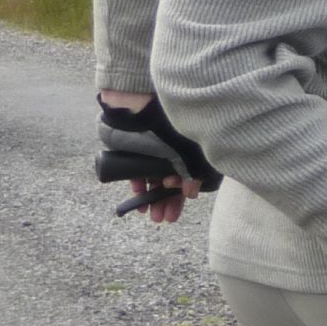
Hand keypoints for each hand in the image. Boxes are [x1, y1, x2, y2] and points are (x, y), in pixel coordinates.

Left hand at [97, 92, 211, 223]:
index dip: (182, 196)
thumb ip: (192, 173)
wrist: (135, 106)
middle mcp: (170, 149)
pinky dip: (138, 185)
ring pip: (153, 178)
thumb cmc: (165, 126)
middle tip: (162, 219)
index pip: (188, 176)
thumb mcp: (182, 152)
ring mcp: (151, 150)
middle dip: (166, 202)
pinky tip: (137, 199)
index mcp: (185, 148)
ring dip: (152, 198)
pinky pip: (136, 171)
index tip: (176, 211)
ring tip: (149, 215)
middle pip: (169, 180)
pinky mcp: (133, 150)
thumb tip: (193, 193)